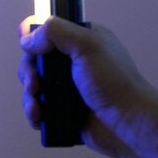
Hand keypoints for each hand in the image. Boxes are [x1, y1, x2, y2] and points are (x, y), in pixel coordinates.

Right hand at [18, 17, 157, 157]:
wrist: (130, 125)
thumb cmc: (116, 84)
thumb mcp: (88, 46)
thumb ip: (55, 32)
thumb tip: (27, 38)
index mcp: (81, 41)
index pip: (46, 33)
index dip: (33, 42)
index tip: (31, 53)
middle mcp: (73, 62)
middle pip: (34, 61)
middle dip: (29, 74)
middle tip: (35, 85)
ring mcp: (69, 88)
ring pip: (34, 86)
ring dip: (29, 97)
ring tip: (37, 108)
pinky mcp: (65, 110)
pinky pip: (40, 108)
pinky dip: (35, 113)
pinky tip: (39, 118)